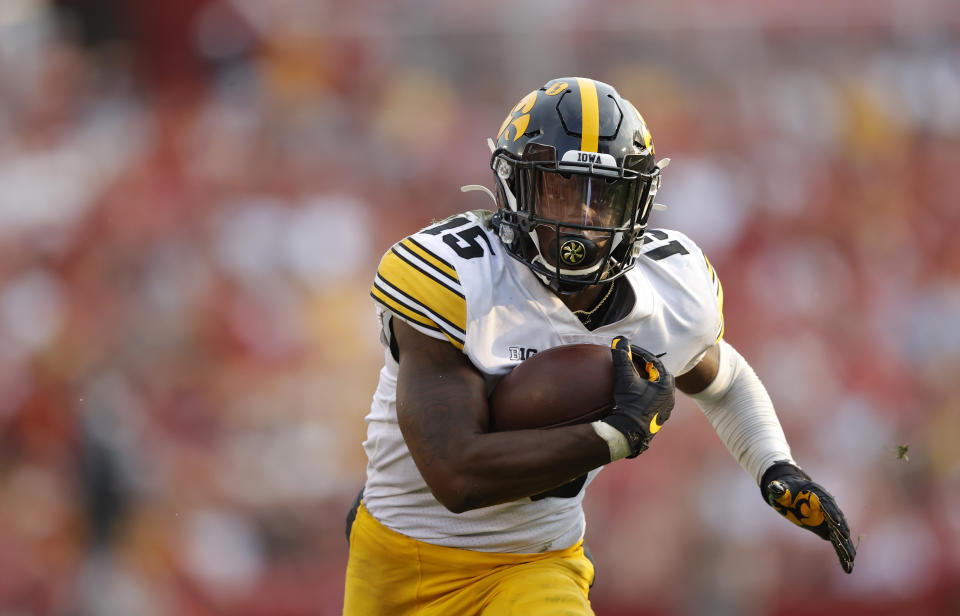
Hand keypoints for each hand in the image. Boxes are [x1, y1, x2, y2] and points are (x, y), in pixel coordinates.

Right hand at [600, 336, 674, 457]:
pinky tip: (634, 394)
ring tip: (631, 376)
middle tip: (630, 360)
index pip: (654, 362)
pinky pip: (653, 401)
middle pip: (657, 375)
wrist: (628, 433)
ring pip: (656, 389)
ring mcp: (665, 410)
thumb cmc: (629, 405)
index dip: (639, 354)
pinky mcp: (657, 419)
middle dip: (644, 366)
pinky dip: (645, 393)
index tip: (627, 350)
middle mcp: (670, 398)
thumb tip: (619, 340)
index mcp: (667, 385)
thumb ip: (623, 358)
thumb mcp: (625, 379)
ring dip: (645, 381)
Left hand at [761, 462, 855, 573]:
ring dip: (846, 546)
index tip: (835, 521)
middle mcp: (828, 507)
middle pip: (837, 519)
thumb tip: (774, 487)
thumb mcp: (780, 489)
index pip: (826, 503)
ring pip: (840, 533)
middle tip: (845, 539)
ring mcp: (829, 520)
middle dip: (841, 529)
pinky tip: (848, 565)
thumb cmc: (786, 489)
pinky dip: (842, 552)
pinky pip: (837, 542)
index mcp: (818, 495)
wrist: (791, 493)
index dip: (831, 511)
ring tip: (851, 560)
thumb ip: (779, 489)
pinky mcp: (827, 529)